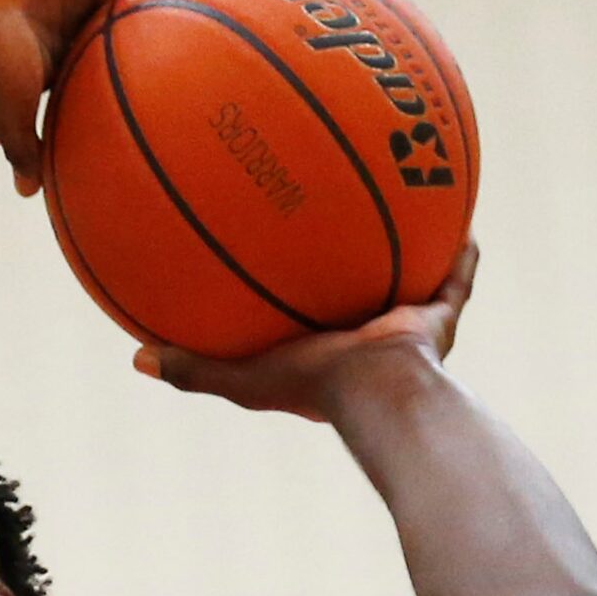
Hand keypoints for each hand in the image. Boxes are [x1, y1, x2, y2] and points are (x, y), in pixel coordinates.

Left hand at [134, 242, 479, 422]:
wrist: (379, 392)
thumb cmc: (311, 387)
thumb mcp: (242, 377)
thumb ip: (193, 367)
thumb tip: (136, 357)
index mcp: (324, 352)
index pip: (303, 313)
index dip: (292, 289)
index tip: (277, 260)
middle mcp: (367, 338)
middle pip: (358, 289)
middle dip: (352, 261)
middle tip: (340, 220)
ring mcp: (406, 327)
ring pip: (410, 277)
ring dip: (409, 247)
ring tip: (408, 203)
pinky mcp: (439, 318)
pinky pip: (454, 278)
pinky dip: (459, 252)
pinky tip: (460, 215)